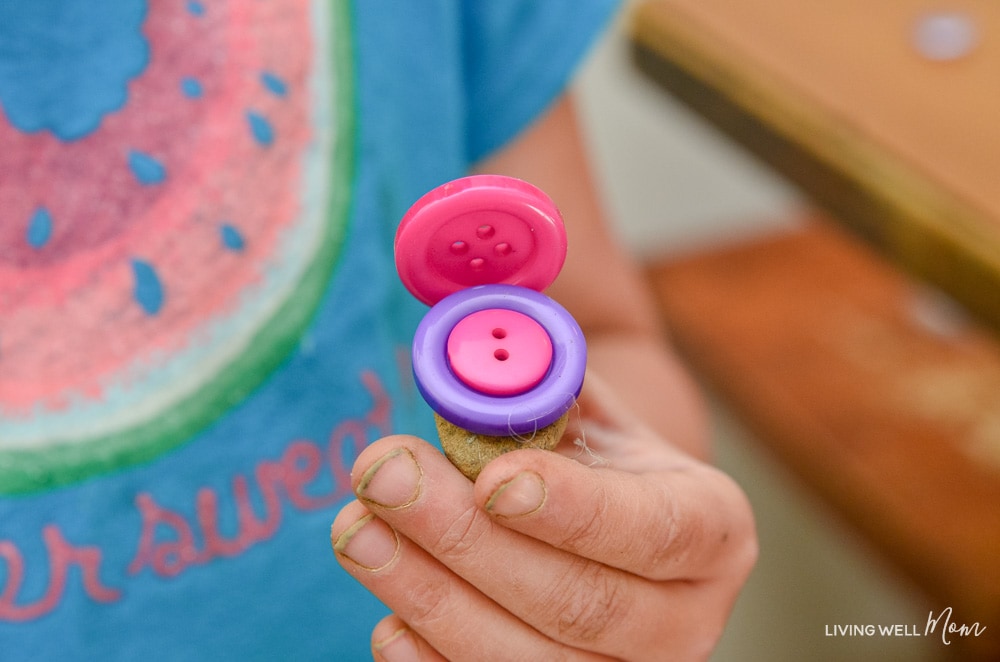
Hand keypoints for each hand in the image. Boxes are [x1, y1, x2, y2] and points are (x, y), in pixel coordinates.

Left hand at [330, 373, 756, 660]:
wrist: (601, 517)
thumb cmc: (591, 455)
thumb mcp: (584, 406)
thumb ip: (539, 382)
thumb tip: (462, 356)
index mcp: (712, 530)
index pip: (657, 531)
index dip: (574, 511)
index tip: (492, 480)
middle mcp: (685, 618)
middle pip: (580, 604)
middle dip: (468, 542)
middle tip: (385, 476)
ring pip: (524, 660)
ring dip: (428, 593)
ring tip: (356, 527)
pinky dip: (428, 658)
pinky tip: (386, 608)